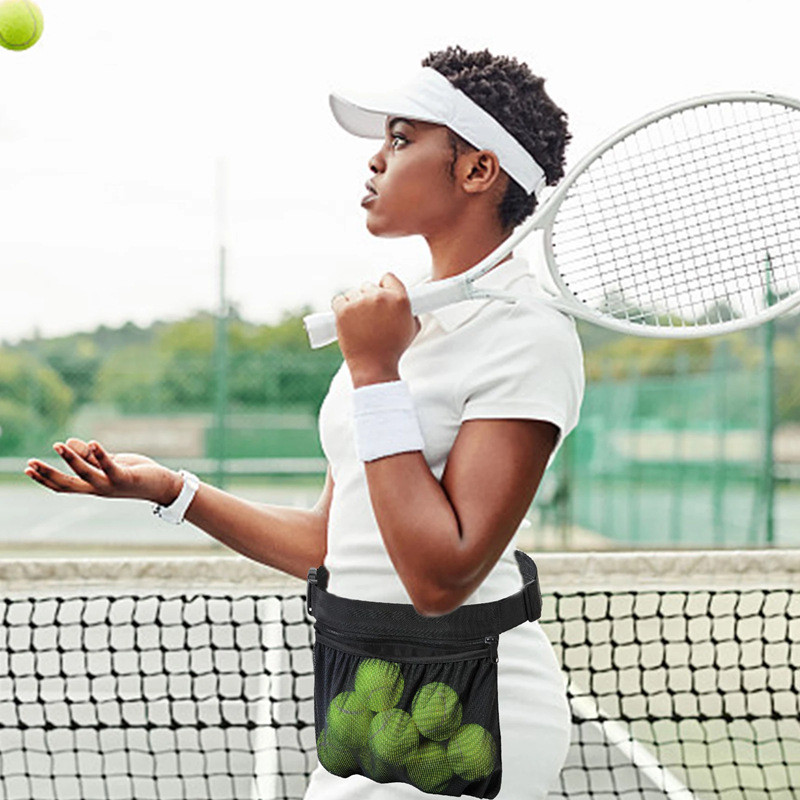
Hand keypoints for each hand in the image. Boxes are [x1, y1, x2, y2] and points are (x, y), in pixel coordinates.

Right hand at [24, 438, 182, 504]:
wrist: (162, 486)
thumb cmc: (135, 474)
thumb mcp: (110, 463)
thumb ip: (91, 456)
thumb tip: (69, 443)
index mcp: (93, 486)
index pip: (64, 486)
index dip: (45, 480)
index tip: (27, 469)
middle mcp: (99, 489)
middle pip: (68, 484)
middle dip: (48, 474)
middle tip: (30, 463)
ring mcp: (111, 485)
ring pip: (86, 474)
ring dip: (71, 460)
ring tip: (58, 445)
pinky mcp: (125, 478)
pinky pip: (110, 467)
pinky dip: (101, 455)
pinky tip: (92, 443)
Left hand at [332, 272, 420, 386]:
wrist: (374, 366)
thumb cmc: (393, 350)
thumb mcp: (412, 328)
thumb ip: (409, 311)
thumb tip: (407, 304)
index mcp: (399, 299)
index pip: (388, 278)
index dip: (384, 287)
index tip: (381, 297)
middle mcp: (380, 297)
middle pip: (368, 285)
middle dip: (368, 298)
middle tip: (369, 316)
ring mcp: (360, 303)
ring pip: (353, 293)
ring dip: (354, 303)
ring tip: (359, 321)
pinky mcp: (343, 310)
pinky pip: (338, 300)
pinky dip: (340, 308)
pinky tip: (347, 319)